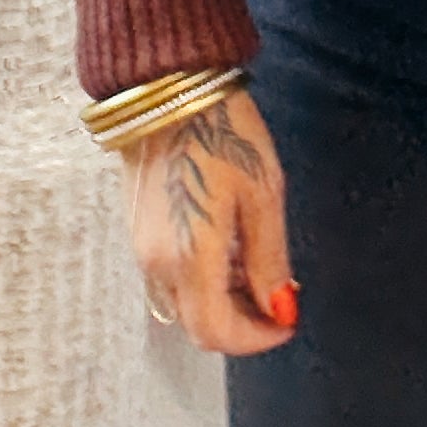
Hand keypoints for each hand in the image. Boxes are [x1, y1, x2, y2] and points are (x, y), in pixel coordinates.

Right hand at [125, 85, 298, 355]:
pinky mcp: (138, 227)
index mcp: (189, 259)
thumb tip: (280, 308)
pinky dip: (202, 277)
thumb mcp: (262, 195)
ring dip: (222, 299)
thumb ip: (269, 260)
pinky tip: (228, 242)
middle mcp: (157, 263)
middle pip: (198, 324)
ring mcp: (142, 246)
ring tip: (256, 262)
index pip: (217, 333)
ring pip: (184, 301)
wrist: (168, 88)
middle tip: (277, 295)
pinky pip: (170, 274)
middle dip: (241, 321)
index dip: (256, 338)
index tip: (287, 320)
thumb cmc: (222, 133)